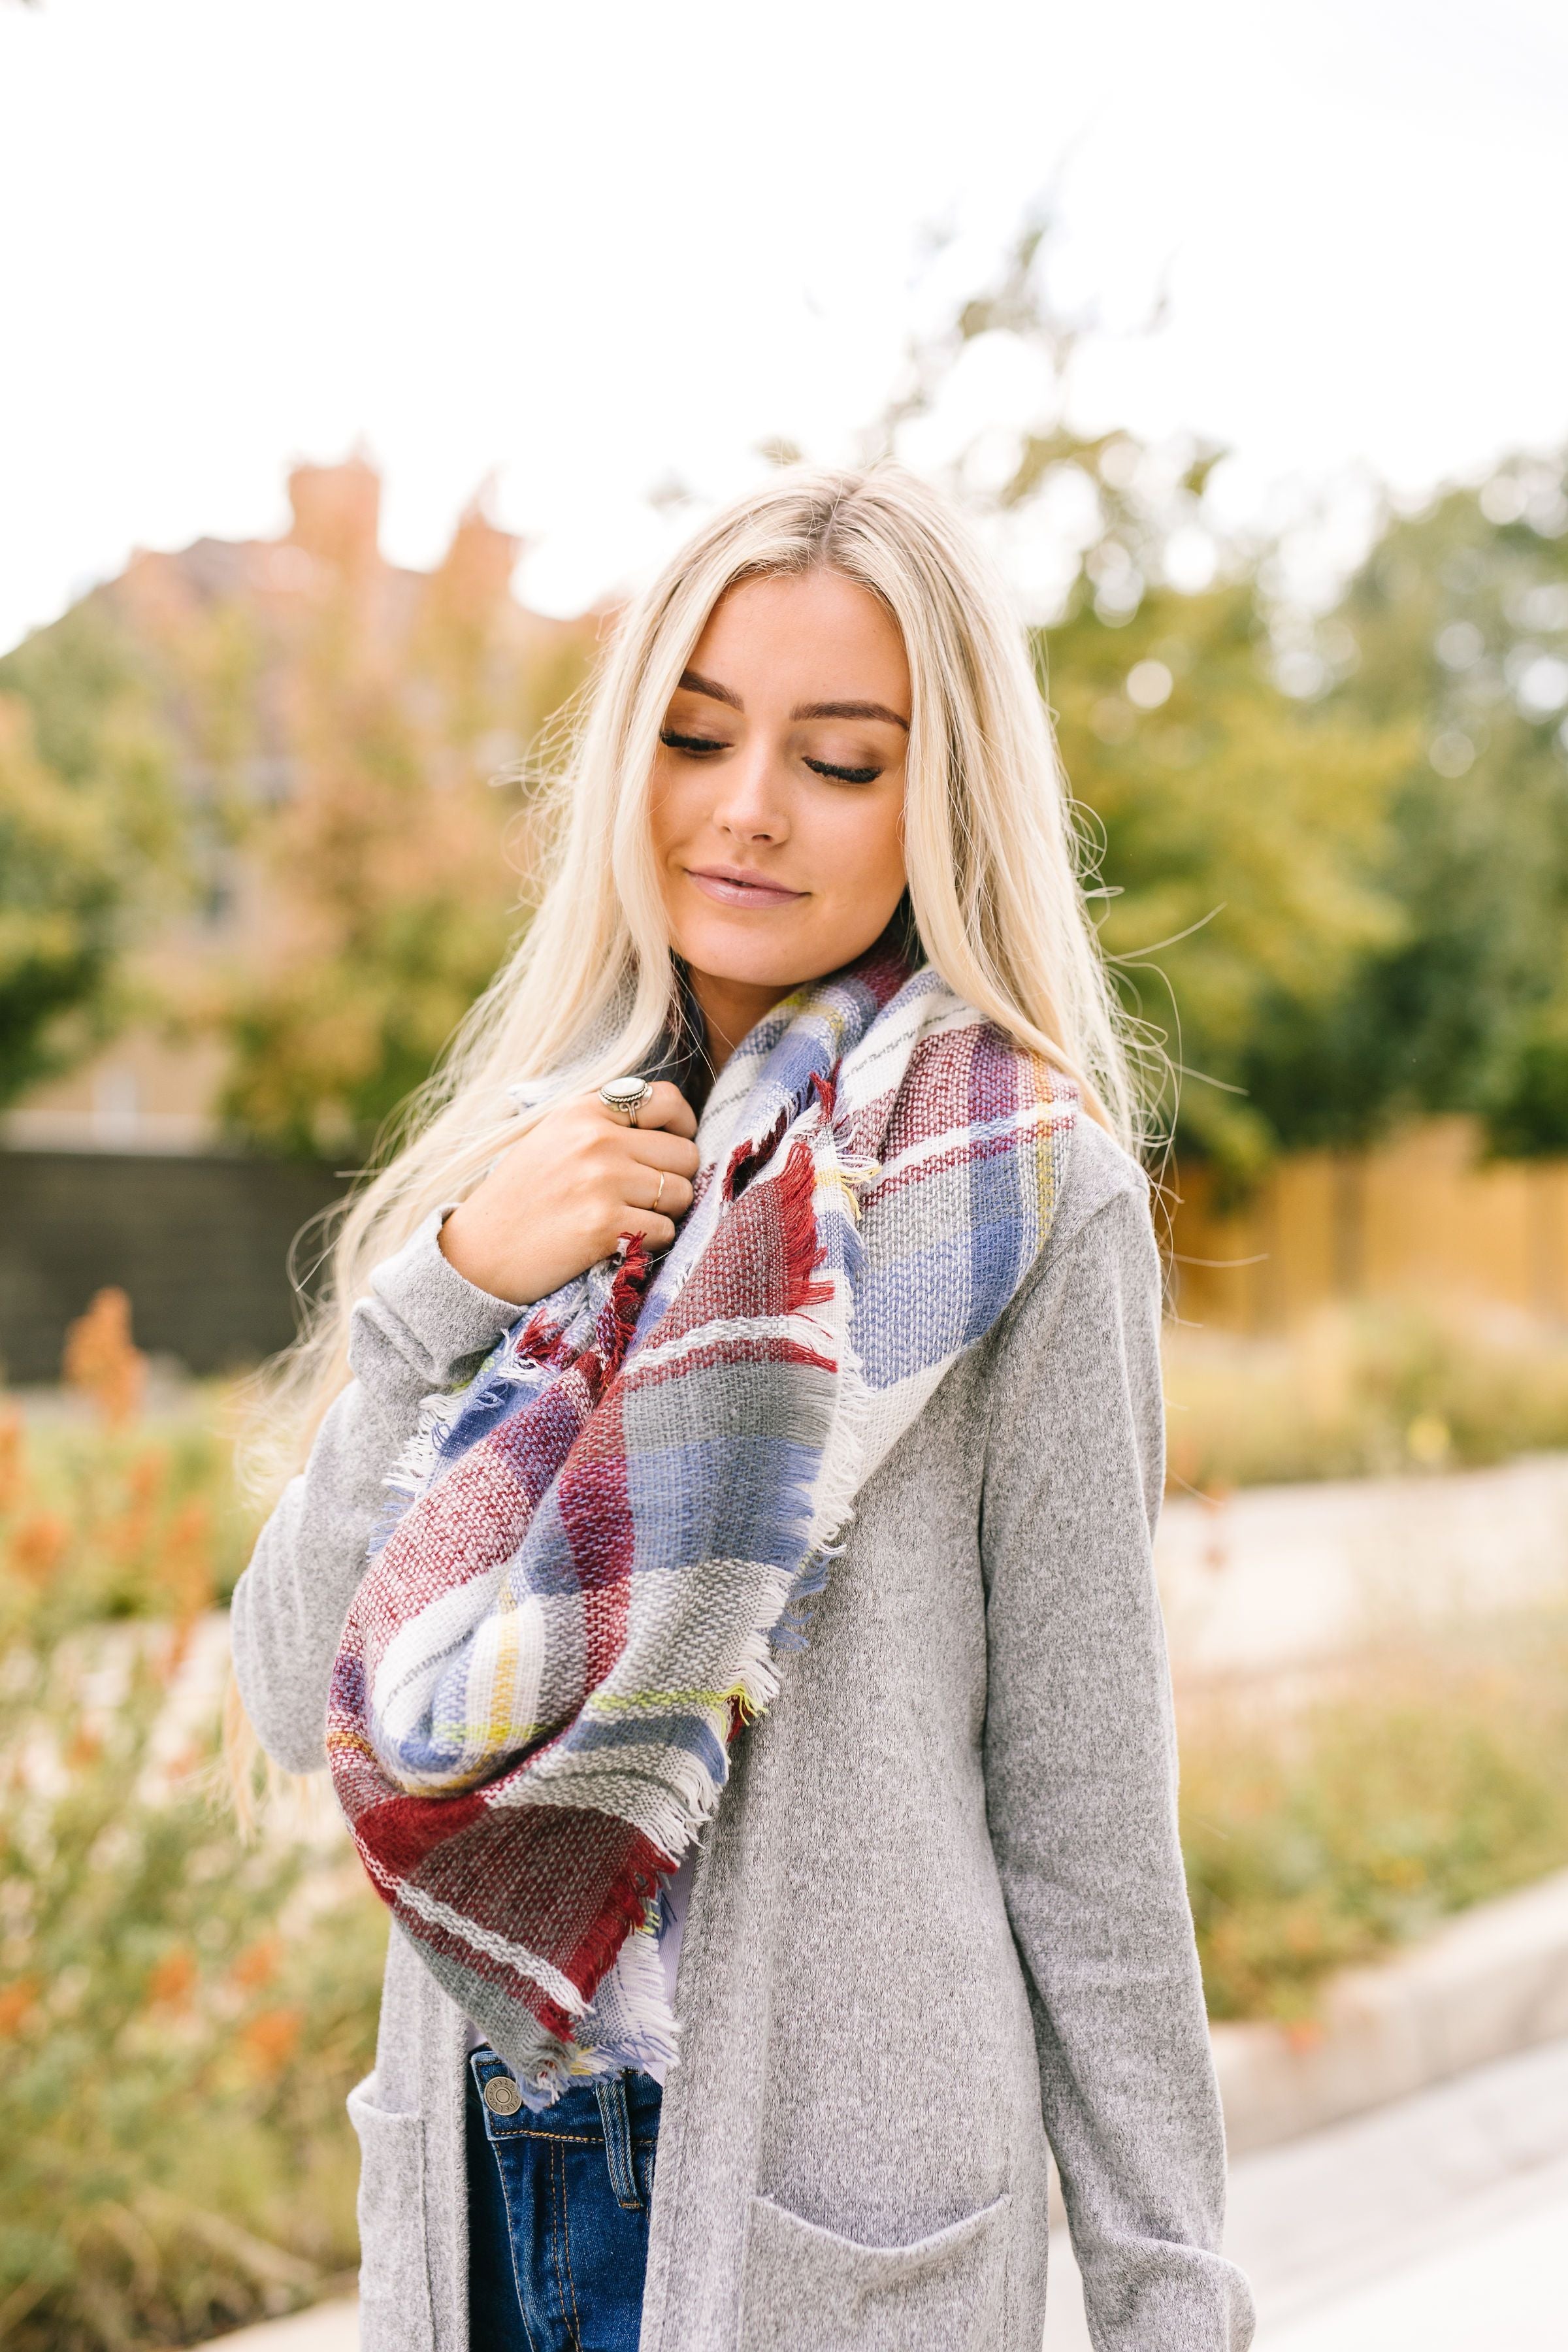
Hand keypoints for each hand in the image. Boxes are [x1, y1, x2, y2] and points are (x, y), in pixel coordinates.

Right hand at [438, 1082, 699, 1307]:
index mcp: (584, 1110)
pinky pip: (665, 1230)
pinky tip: (619, 1241)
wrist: (478, 1253)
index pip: (667, 1100)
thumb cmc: (520, 1198)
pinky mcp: (605, 1224)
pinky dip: (650, 1242)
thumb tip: (670, 1132)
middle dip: (675, 1178)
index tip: (671, 1150)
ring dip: (666, 1213)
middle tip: (647, 1197)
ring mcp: (602, 1181)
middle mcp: (597, 1139)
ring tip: (631, 1218)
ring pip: (681, 1193)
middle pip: (685, 1153)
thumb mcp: (554, 1138)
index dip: (682, 1127)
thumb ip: (605, 1125)